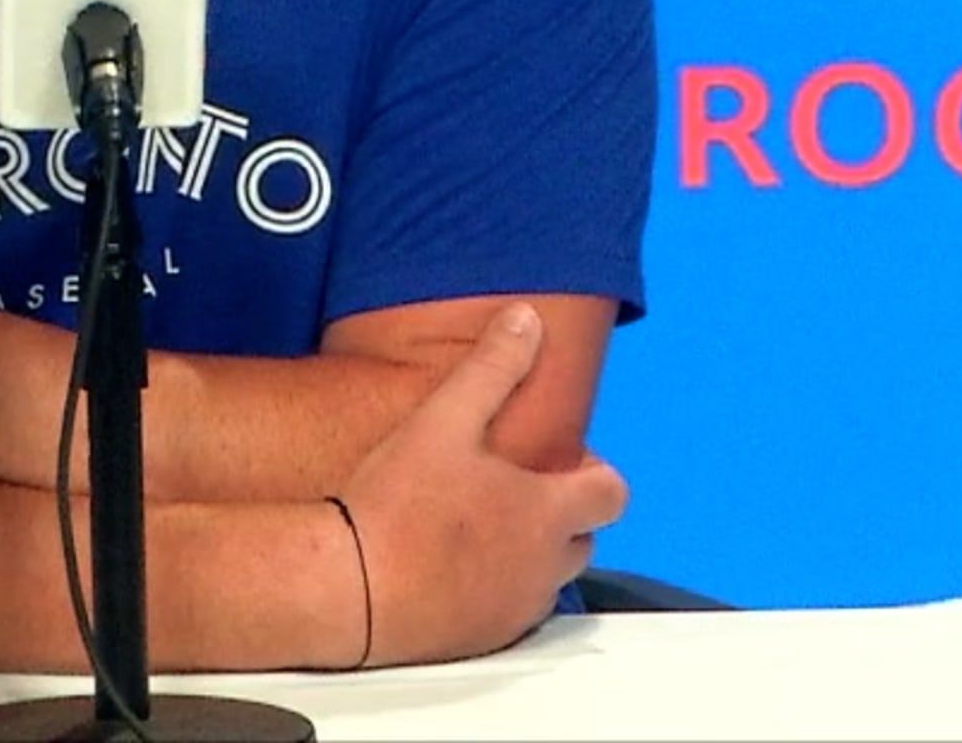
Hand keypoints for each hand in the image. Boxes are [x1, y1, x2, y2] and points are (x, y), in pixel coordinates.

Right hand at [333, 302, 629, 666]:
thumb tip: (526, 322)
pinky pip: (508, 614)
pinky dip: (495, 591)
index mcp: (546, 513)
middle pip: (585, 539)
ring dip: (530, 555)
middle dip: (563, 513)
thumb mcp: (444, 418)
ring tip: (479, 527)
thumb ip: (492, 368)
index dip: (594, 472)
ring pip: (547, 580)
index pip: (611, 493)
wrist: (350, 588)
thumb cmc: (396, 508)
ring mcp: (513, 609)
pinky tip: (450, 568)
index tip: (562, 461)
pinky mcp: (480, 640)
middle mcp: (542, 568)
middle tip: (513, 490)